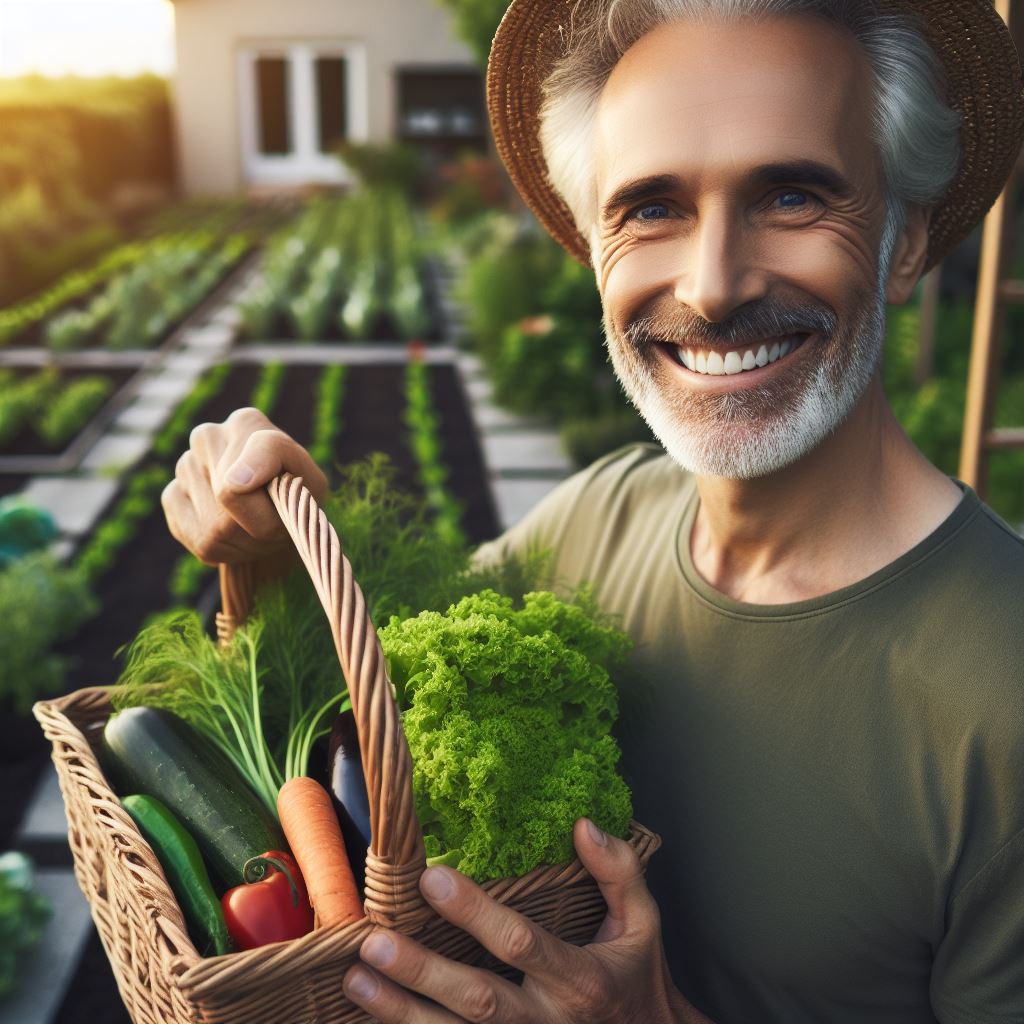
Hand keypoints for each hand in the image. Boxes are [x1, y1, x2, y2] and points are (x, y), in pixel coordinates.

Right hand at [161, 406, 327, 566]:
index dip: (267, 514)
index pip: (238, 488)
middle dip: (258, 530)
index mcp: (246, 424)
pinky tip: (236, 532)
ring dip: (243, 542)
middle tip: (275, 523)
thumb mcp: (309, 478)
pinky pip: (196, 540)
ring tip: (258, 526)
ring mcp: (185, 466)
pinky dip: (222, 549)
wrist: (281, 512)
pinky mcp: (171, 496)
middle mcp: (207, 437)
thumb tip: (233, 481)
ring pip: (212, 532)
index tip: (282, 511)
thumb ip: (275, 458)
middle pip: (226, 514)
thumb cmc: (298, 494)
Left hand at [342, 818, 711, 1023]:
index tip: (432, 878)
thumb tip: (583, 825)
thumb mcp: (643, 924)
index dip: (475, 912)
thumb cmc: (637, 981)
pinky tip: (378, 1015)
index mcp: (581, 980)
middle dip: (422, 971)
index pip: (520, 944)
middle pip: (477, 1000)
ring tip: (359, 978)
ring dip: (403, 1011)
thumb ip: (619, 871)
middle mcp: (549, 1023)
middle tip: (375, 940)